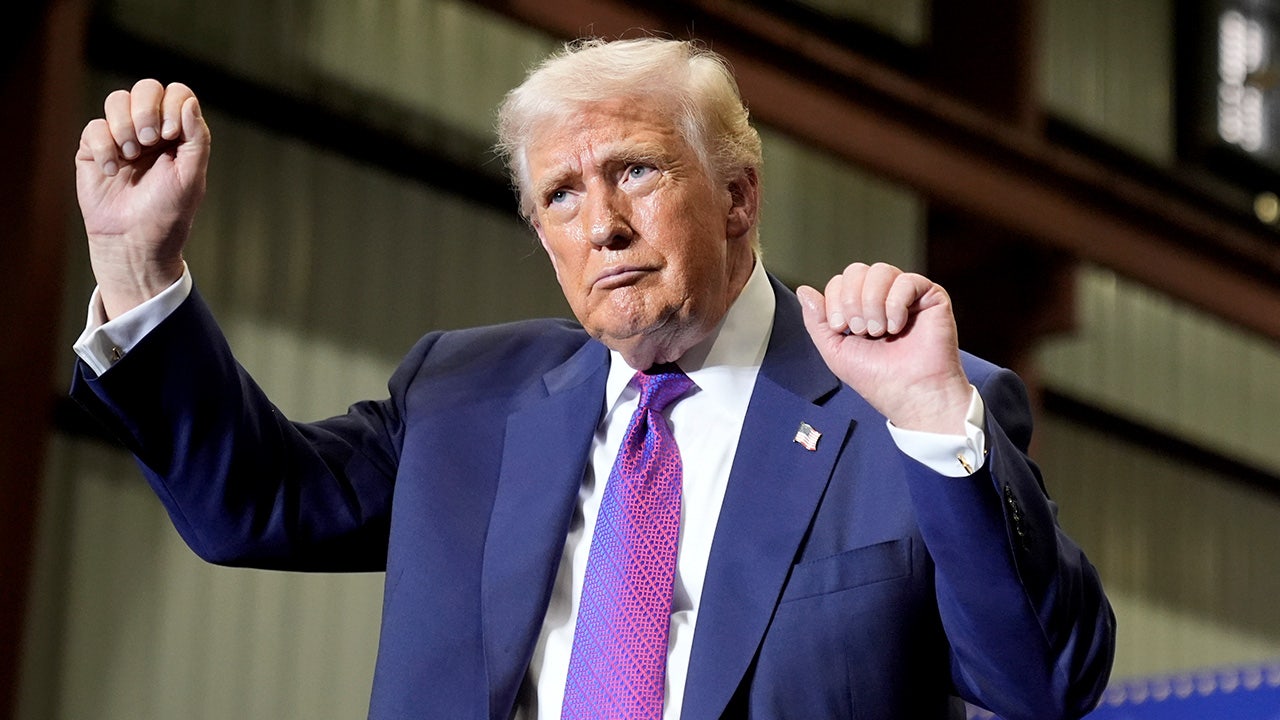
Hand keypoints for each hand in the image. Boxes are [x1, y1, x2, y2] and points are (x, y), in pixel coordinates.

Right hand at [76, 79, 209, 318]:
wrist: (134, 241)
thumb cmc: (168, 212)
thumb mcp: (191, 176)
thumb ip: (196, 138)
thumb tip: (188, 102)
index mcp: (178, 134)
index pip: (176, 93)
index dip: (172, 105)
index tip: (171, 135)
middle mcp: (150, 130)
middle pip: (146, 88)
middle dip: (146, 109)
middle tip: (150, 140)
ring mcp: (121, 137)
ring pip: (116, 100)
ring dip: (124, 125)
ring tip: (131, 155)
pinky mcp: (94, 149)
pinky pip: (94, 127)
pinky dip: (104, 146)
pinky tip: (112, 170)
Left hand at [798, 262, 971, 433]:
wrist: (908, 393)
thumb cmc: (876, 378)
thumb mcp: (834, 350)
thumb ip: (816, 320)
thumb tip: (803, 290)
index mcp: (861, 308)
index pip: (839, 282)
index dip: (835, 301)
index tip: (841, 328)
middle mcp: (883, 297)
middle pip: (856, 271)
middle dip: (852, 301)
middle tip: (861, 331)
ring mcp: (907, 295)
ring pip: (880, 271)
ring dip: (873, 303)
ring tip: (880, 330)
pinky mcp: (930, 296)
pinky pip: (907, 281)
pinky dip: (896, 305)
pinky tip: (898, 327)